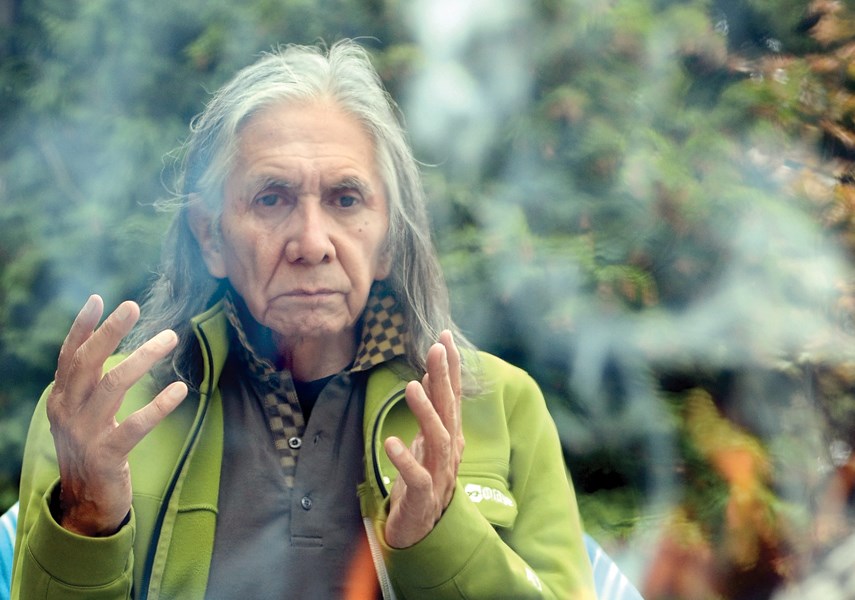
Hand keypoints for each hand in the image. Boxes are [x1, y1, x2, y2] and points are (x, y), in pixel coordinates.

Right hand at [47, 295, 187, 535]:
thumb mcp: (84, 415)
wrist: (86, 504)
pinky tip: (179, 389)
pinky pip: (134, 427)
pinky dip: (158, 406)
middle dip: (110, 331)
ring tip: (171, 337)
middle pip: (87, 363)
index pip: (70, 356)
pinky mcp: (106, 456)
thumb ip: (91, 385)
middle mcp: (68, 413)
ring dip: (142, 358)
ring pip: (112, 387)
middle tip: (132, 306)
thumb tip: (108, 344)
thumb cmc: (93, 451)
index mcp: (62, 400)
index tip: (100, 299)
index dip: (82, 327)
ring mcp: (85, 435)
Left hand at [384, 330, 463, 547]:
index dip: (452, 368)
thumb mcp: (426, 443)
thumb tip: (428, 377)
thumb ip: (430, 413)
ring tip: (413, 386)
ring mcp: (439, 476)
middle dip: (445, 379)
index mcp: (450, 438)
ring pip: (439, 440)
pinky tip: (392, 443)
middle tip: (436, 348)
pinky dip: (406, 460)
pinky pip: (417, 478)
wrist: (420, 532)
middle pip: (450, 411)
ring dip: (427, 412)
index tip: (445, 337)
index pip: (454, 397)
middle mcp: (450, 454)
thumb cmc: (421, 482)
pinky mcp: (423, 499)